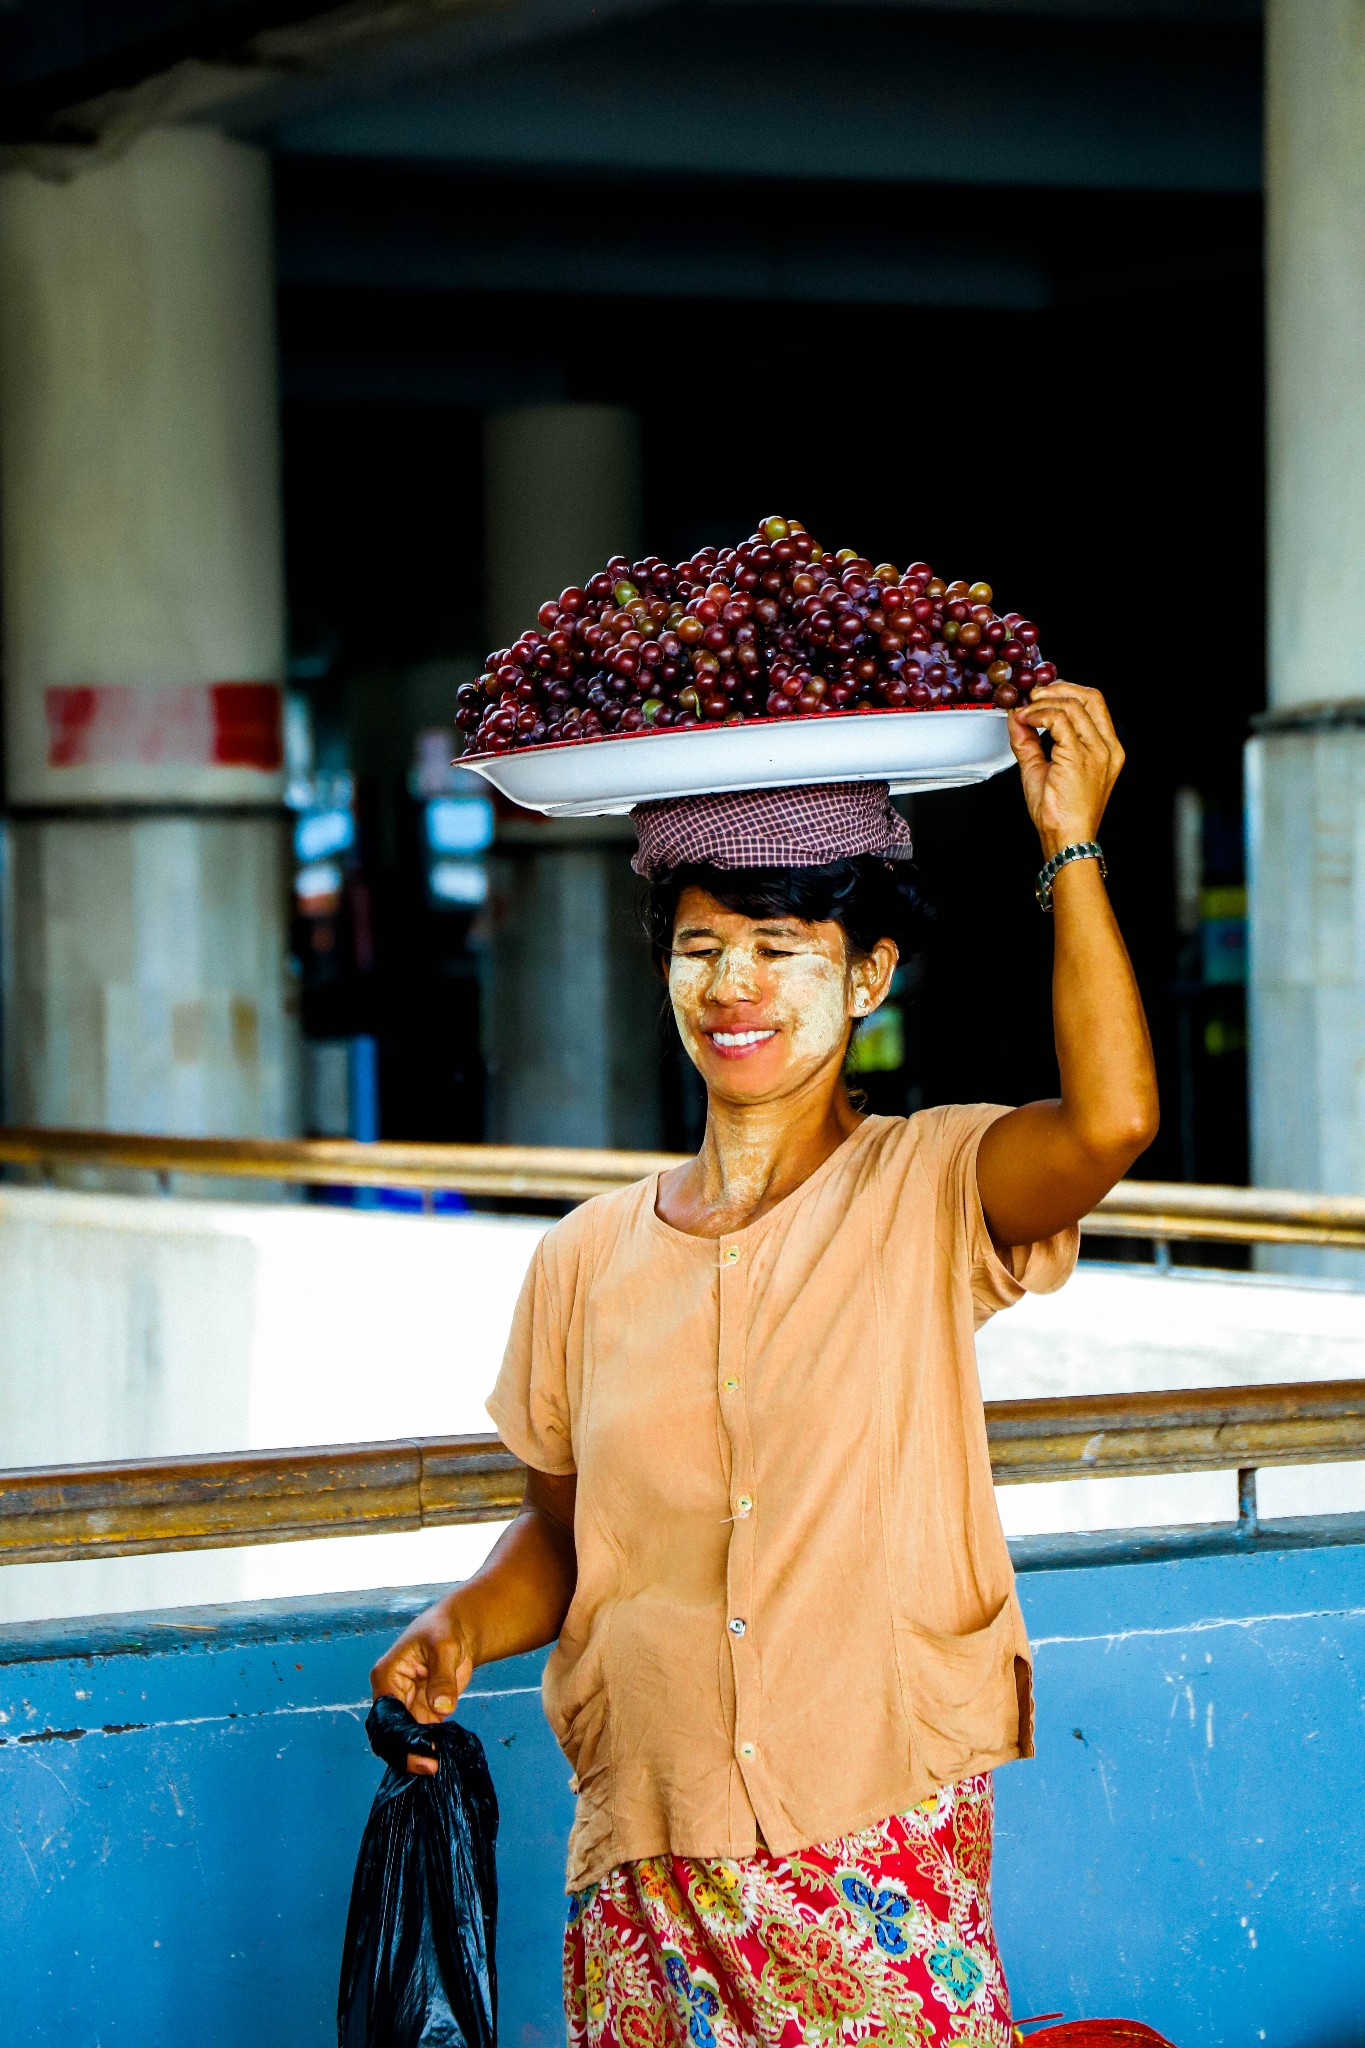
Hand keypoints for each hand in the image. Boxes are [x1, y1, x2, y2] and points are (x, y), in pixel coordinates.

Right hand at [370, 1595, 475, 1776]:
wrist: (459, 1631)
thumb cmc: (445, 1630)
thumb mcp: (444, 1647)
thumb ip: (442, 1678)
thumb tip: (442, 1708)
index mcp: (387, 1675)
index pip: (385, 1714)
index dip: (399, 1735)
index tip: (420, 1751)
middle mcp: (391, 1694)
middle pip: (390, 1733)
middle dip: (406, 1752)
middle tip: (430, 1767)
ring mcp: (406, 1706)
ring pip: (404, 1740)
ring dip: (417, 1755)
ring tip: (436, 1768)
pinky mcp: (423, 1713)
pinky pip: (421, 1737)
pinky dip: (429, 1750)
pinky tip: (442, 1760)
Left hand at [1008, 683, 1123, 858]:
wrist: (1066, 839)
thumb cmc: (1059, 814)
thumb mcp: (1041, 768)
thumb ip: (1029, 740)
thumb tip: (1016, 717)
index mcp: (1107, 749)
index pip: (1094, 704)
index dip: (1067, 691)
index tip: (1042, 694)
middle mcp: (1107, 747)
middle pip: (1090, 697)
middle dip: (1058, 689)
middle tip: (1032, 695)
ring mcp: (1097, 751)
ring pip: (1072, 705)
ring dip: (1042, 703)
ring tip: (1024, 712)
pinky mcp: (1080, 756)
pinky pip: (1058, 720)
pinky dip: (1038, 714)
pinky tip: (1026, 721)